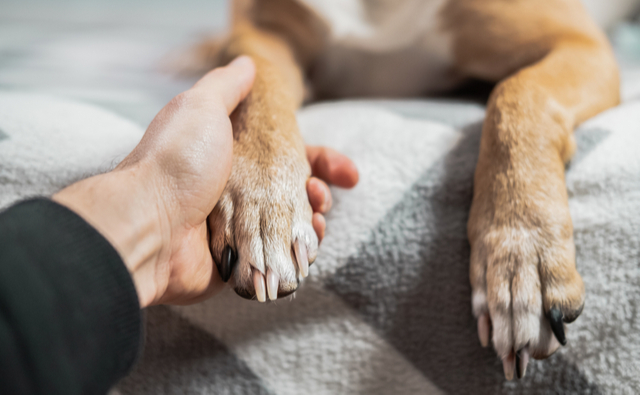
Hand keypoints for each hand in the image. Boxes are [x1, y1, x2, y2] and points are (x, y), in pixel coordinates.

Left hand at [54, 56, 357, 307]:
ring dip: (312, 221)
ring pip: (287, 224)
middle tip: (326, 195)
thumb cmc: (175, 162)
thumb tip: (247, 64)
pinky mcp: (234, 262)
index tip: (345, 171)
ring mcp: (234, 228)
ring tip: (319, 218)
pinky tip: (308, 245)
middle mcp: (232, 191)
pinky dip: (296, 251)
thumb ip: (226, 86)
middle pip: (290, 190)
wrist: (146, 224)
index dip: (318, 160)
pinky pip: (275, 256)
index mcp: (228, 156)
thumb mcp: (201, 108)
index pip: (285, 155)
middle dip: (319, 191)